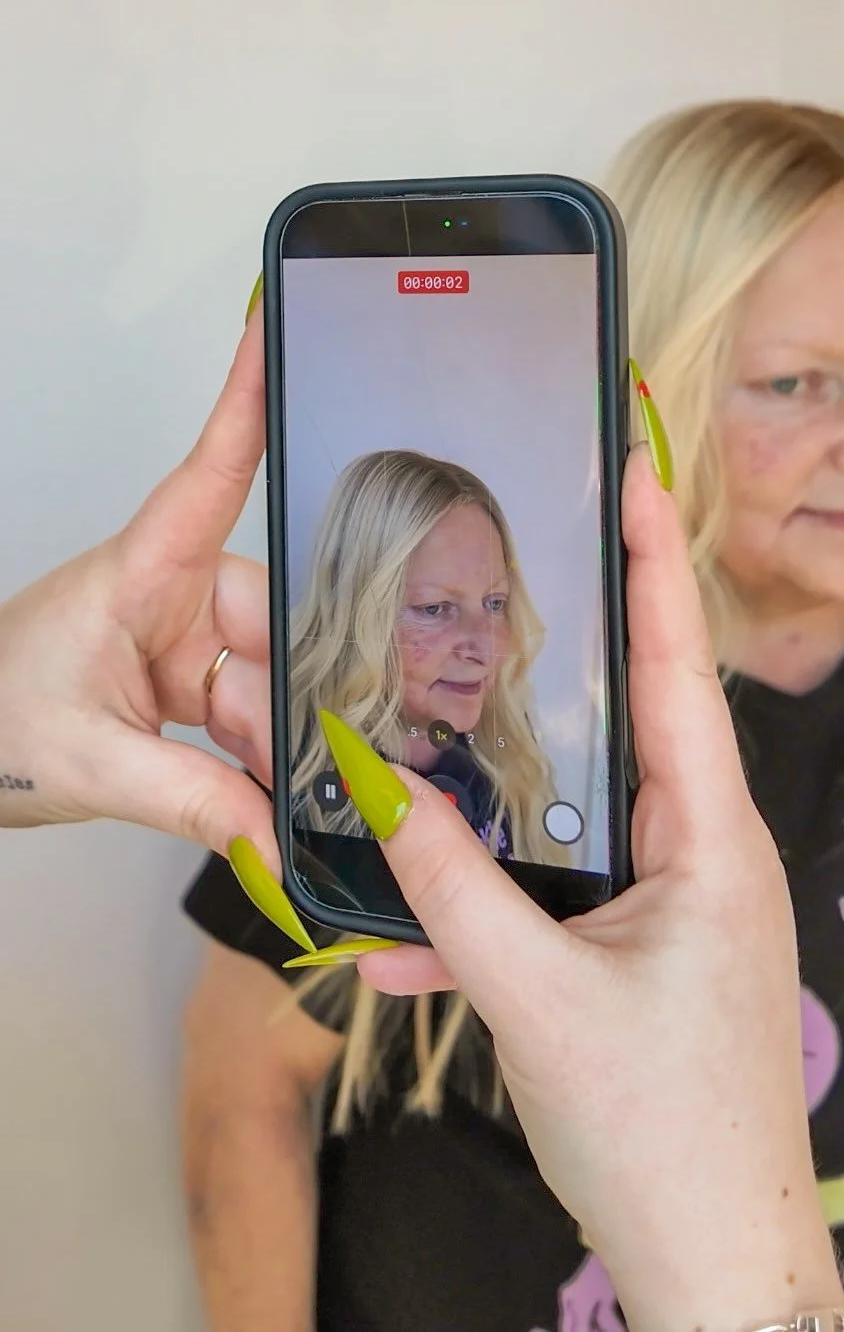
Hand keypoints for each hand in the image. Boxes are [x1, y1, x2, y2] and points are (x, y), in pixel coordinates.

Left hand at [0, 301, 275, 864]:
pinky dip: (254, 752)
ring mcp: (173, 637)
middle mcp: (165, 593)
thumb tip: (275, 832)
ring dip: (270, 735)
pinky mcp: (176, 679)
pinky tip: (260, 792)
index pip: (209, 474)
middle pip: (268, 615)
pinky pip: (241, 702)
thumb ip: (193, 801)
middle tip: (312, 758)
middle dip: (290, 692)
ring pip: (262, 671)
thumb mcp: (93, 764)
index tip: (278, 330)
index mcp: (137, 575)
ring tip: (272, 794)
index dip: (246, 401)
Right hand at [347, 447, 838, 1331]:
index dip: (653, 564)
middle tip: (520, 564)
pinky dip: (481, 912)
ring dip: (497, 797)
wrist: (711, 1266)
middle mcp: (699, 856)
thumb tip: (379, 798)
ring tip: (429, 742)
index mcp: (710, 841)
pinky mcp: (631, 955)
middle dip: (569, 648)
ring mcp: (667, 906)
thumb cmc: (665, 1137)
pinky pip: (548, 903)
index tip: (630, 473)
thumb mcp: (538, 1001)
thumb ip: (451, 891)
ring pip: (572, 813)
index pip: (678, 668)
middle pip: (626, 719)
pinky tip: (399, 937)